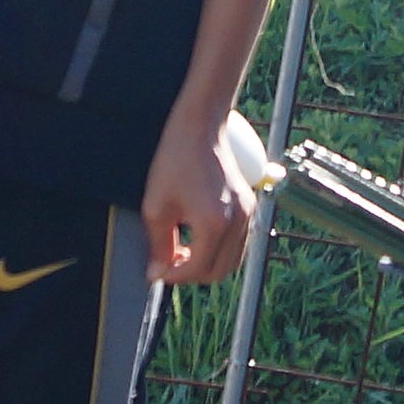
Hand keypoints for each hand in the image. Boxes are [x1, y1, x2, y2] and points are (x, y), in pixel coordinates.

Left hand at [144, 109, 255, 285]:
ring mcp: (248, 214)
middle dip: (191, 274)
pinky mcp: (249, 207)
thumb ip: (158, 245)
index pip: (196, 269)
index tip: (154, 271)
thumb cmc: (175, 161)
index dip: (173, 276)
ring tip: (181, 252)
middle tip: (167, 264)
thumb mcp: (156, 206)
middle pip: (218, 272)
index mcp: (215, 223)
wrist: (200, 127)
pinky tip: (196, 239)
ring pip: (231, 261)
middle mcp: (238, 222)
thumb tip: (156, 273)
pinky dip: (218, 251)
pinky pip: (237, 244)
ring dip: (206, 264)